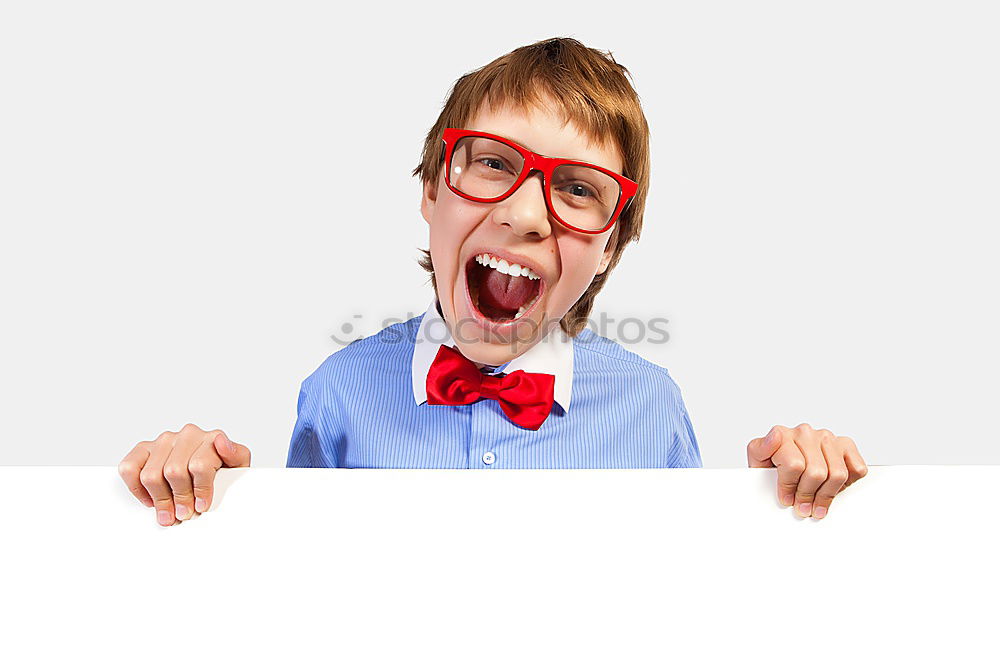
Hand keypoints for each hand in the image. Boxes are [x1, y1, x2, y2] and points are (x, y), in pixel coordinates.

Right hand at [119, 423, 251, 526]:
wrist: (213, 469)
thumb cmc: (224, 471)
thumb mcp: (239, 466)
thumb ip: (236, 455)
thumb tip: (221, 442)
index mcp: (212, 438)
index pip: (199, 466)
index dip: (200, 491)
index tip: (202, 506)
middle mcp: (188, 435)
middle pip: (174, 472)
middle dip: (180, 499)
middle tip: (184, 514)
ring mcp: (165, 440)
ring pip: (152, 474)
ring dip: (160, 499)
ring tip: (168, 513)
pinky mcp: (145, 448)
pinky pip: (130, 468)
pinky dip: (137, 488)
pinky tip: (151, 499)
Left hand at [747, 423, 866, 518]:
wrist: (781, 463)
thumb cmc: (771, 465)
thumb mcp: (757, 461)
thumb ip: (760, 449)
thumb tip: (775, 435)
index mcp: (783, 434)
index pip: (794, 465)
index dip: (789, 488)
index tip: (786, 500)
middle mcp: (805, 432)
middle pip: (817, 473)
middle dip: (808, 495)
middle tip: (802, 507)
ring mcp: (826, 437)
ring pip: (837, 473)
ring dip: (827, 495)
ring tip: (816, 504)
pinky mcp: (845, 444)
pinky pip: (856, 468)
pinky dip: (847, 484)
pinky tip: (830, 487)